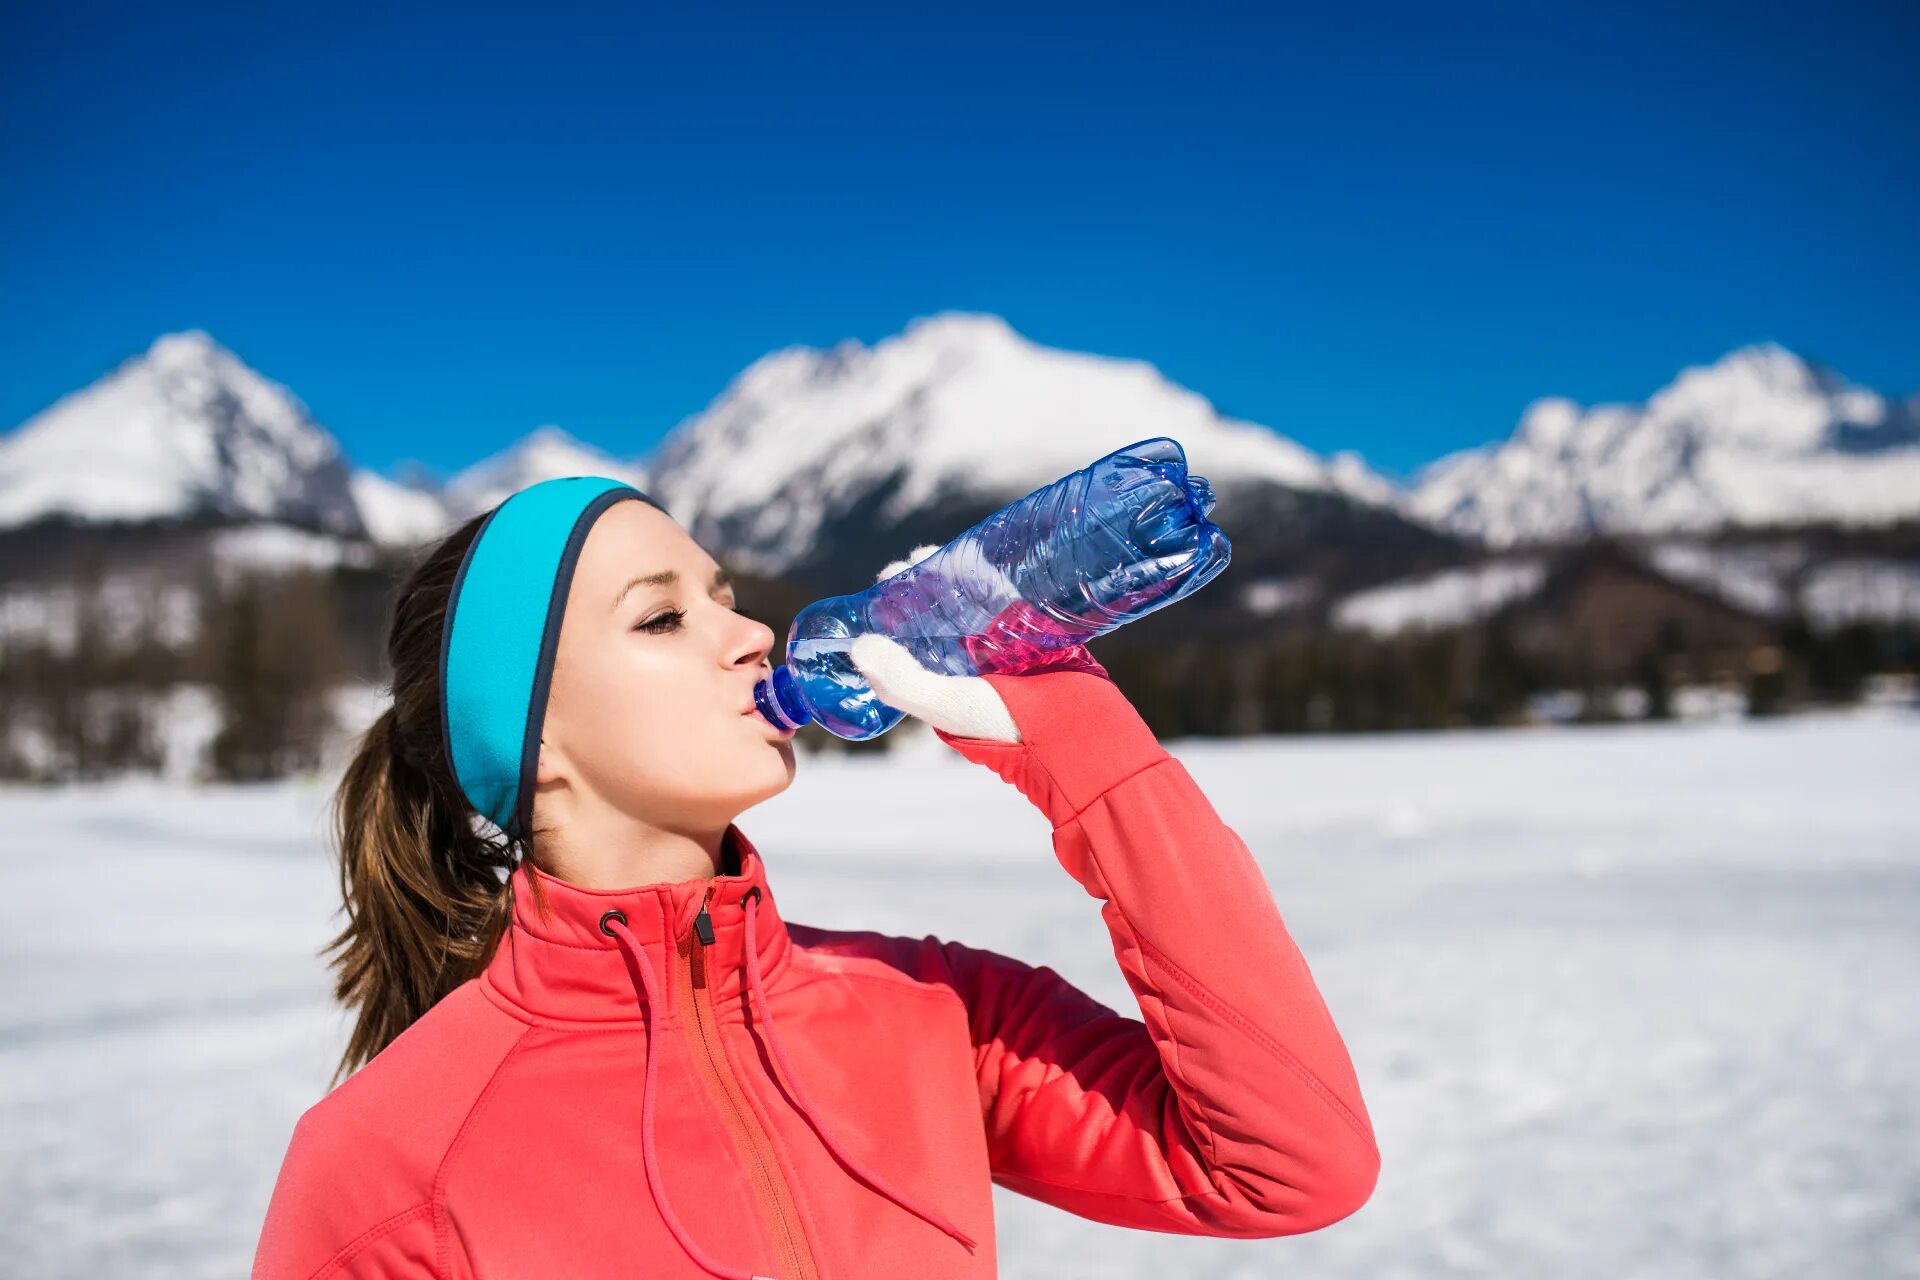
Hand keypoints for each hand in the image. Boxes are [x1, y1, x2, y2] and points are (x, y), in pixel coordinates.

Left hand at [861, 544, 1020, 740]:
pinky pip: (1004, 590)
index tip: (886, 580)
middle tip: (915, 559)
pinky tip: (978, 551)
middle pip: (936, 608)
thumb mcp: (945, 704)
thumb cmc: (1005, 722)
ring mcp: (999, 638)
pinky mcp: (1028, 624)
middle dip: (922, 580)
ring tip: (940, 552)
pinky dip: (990, 570)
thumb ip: (901, 681)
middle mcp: (967, 655)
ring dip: (952, 571)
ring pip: (967, 596)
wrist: (1070, 724)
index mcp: (942, 675)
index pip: (909, 633)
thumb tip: (859, 645)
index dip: (894, 604)